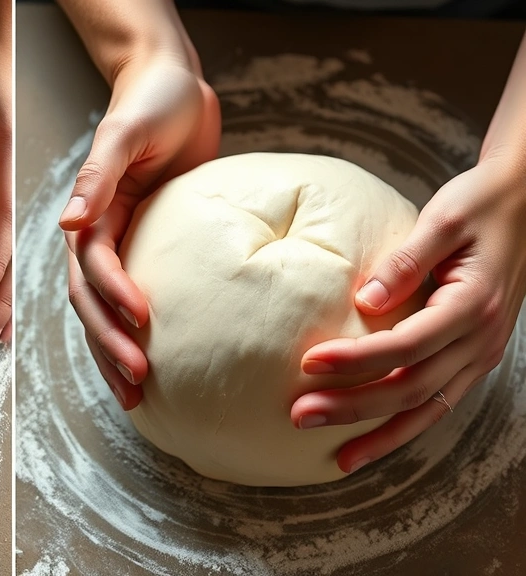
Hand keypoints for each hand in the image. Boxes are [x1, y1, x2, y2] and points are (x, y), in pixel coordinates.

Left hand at [0, 3, 11, 354]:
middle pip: (14, 252)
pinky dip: (3, 273)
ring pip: (15, 252)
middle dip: (2, 302)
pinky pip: (6, 236)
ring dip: (6, 298)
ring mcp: (13, 183)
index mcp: (7, 156)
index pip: (2, 223)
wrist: (2, 38)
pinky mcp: (4, 184)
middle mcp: (16, 176)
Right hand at [62, 53, 219, 409]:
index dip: (112, 295)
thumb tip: (67, 222)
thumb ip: (97, 174)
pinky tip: (152, 366)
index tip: (142, 320)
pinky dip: (135, 333)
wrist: (175, 86)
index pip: (93, 265)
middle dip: (108, 344)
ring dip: (114, 352)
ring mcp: (121, 243)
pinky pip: (134, 297)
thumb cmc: (152, 100)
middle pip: (91, 301)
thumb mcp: (124, 130)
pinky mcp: (146, 247)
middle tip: (137, 382)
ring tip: (138, 393)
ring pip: (105, 310)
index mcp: (90, 210)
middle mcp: (98, 233)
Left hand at [291, 156, 525, 473]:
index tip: (308, 362)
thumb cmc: (479, 204)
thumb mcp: (443, 219)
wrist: (525, 202)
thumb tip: (363, 300)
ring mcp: (482, 354)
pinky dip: (406, 426)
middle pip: (412, 388)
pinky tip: (372, 442)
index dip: (356, 358)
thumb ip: (405, 260)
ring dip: (381, 434)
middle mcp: (482, 339)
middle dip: (354, 407)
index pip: (405, 344)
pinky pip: (439, 402)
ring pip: (429, 409)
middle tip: (300, 416)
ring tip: (337, 458)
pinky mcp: (475, 358)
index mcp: (472, 305)